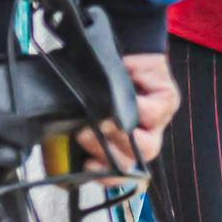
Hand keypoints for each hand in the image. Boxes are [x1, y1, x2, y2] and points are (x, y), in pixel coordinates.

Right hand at [76, 51, 178, 168]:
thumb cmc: (95, 80)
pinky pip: (153, 113)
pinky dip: (136, 108)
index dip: (105, 178)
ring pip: (146, 145)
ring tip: (103, 121)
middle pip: (133, 164)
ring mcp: (158, 121)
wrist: (120, 43)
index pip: (119, 174)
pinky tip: (121, 97)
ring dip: (121, 135)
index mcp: (122, 144)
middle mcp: (142, 137)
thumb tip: (54, 163)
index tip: (86, 168)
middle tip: (83, 135)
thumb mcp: (77, 109)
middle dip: (107, 154)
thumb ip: (66, 137)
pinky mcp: (168, 100)